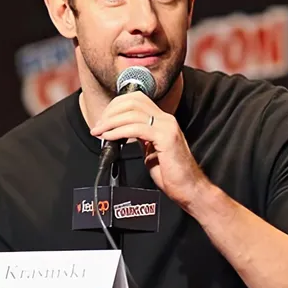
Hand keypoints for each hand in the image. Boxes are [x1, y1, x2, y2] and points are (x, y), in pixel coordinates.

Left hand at [90, 91, 208, 207]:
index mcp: (163, 120)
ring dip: (110, 121)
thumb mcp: (151, 150)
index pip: (137, 99)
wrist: (189, 188)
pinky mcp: (166, 138)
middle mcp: (166, 119)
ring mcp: (167, 127)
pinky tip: (109, 138)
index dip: (116, 106)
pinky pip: (136, 129)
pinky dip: (119, 131)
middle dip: (111, 111)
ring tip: (99, 132)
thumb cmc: (172, 174)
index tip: (103, 120)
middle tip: (98, 126)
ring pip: (132, 113)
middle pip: (133, 101)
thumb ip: (140, 138)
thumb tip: (121, 132)